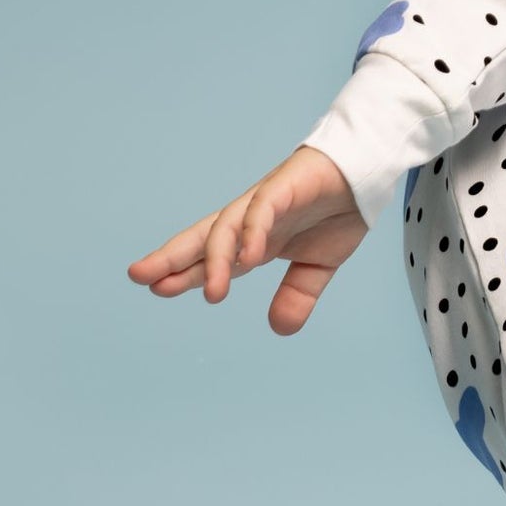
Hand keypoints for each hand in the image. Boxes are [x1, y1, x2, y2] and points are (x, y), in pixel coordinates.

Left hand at [126, 145, 368, 335]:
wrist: (366, 175)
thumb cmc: (338, 212)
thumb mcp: (318, 266)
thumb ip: (296, 295)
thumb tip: (278, 329)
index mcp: (255, 239)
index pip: (211, 258)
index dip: (184, 273)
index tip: (155, 288)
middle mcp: (251, 220)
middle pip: (203, 239)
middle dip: (172, 257)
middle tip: (139, 276)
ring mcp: (265, 202)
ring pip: (228, 229)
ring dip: (217, 259)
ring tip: (212, 292)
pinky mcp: (285, 187)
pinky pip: (263, 210)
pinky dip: (253, 233)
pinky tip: (248, 258)